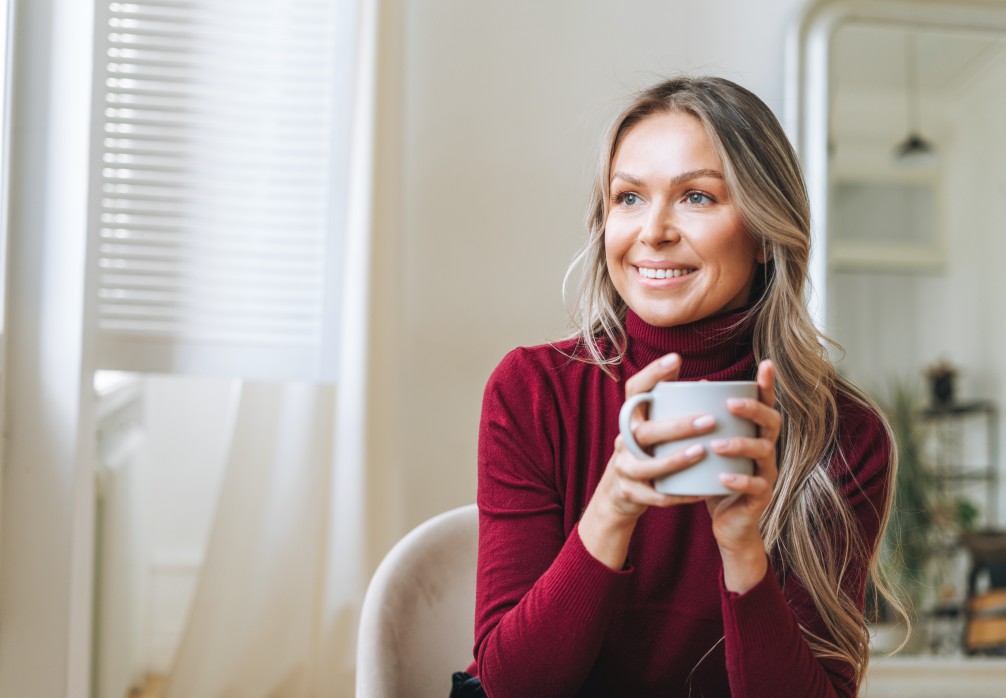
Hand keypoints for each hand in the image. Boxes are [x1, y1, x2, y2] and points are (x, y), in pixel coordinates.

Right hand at [578, 352, 715, 568]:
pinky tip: (701, 491)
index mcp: (631, 420)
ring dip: (675, 460)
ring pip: (647, 465)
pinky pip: (656, 496)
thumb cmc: (647, 452)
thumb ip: (673, 408)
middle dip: (677, 426)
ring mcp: (624, 468)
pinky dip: (679, 494)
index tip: (676, 359)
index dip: (652, 374)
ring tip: (701, 452)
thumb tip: (708, 384)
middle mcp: (623, 441)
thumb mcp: (652, 428)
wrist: (619, 494)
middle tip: (709, 420)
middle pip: (644, 431)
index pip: (634, 390)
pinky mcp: (631, 494)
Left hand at [706, 359, 781, 590]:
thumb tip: (693, 386)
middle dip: (754, 411)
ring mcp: (767, 473)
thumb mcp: (711, 448)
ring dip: (741, 446)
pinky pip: (755, 487)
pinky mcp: (761, 498)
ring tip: (718, 445)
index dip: (768, 385)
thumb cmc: (716, 478)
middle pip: (772, 423)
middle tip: (730, 405)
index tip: (766, 363)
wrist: (728, 523)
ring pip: (764, 453)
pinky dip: (739, 481)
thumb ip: (706, 422)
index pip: (765, 405)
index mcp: (756, 434)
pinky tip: (723, 478)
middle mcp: (767, 449)